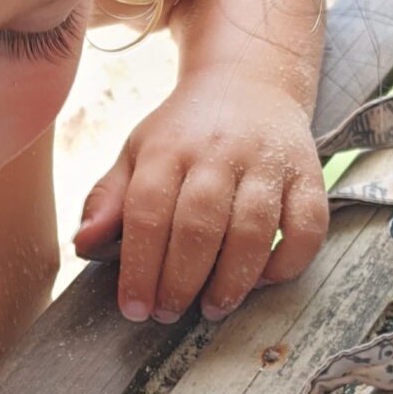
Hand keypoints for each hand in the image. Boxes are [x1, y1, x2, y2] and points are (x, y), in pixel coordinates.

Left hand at [73, 70, 329, 325]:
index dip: (139, 267)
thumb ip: (109, 199)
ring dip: (232, 279)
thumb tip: (84, 243)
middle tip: (169, 313)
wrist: (249, 80)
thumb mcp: (138, 153)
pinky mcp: (308, 172)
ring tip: (213, 308)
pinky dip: (288, 261)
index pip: (148, 212)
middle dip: (181, 280)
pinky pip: (308, 225)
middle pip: (200, 225)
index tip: (134, 307)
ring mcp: (268, 161)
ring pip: (254, 229)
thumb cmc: (186, 131)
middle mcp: (219, 151)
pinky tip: (262, 281)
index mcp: (168, 147)